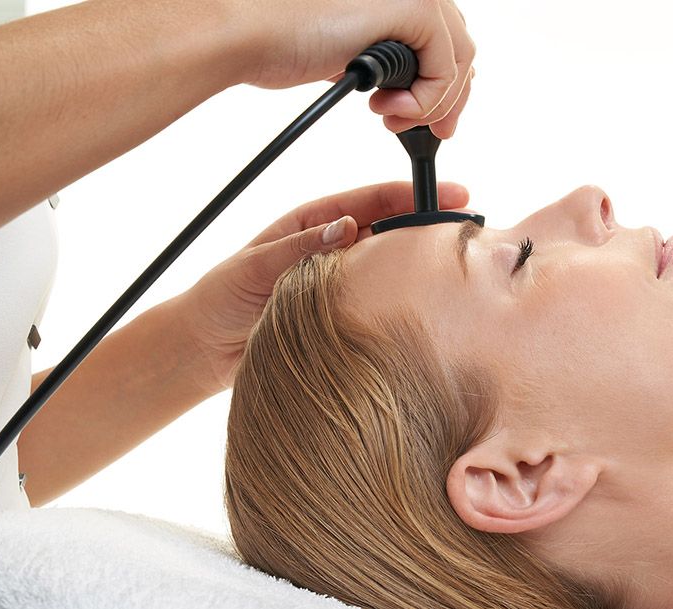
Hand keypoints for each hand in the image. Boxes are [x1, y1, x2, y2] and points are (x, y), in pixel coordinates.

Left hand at [173, 181, 469, 391]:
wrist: (203, 351)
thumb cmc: (221, 300)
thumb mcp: (254, 267)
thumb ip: (299, 247)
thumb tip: (346, 225)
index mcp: (315, 223)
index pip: (374, 200)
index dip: (414, 194)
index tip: (453, 193)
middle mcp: (334, 248)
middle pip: (392, 230)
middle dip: (430, 226)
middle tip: (469, 231)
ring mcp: (342, 282)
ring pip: (390, 267)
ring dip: (420, 265)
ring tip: (458, 268)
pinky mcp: (344, 314)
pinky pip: (380, 302)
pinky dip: (404, 300)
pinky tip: (428, 306)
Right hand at [234, 0, 475, 138]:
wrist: (255, 37)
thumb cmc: (290, 43)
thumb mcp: (356, 54)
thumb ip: (391, 61)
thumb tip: (420, 84)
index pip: (449, 39)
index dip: (450, 86)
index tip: (438, 121)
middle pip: (461, 48)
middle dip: (449, 99)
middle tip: (431, 131)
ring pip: (458, 59)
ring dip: (432, 103)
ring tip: (393, 117)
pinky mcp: (411, 7)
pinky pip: (444, 67)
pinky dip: (424, 99)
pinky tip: (386, 107)